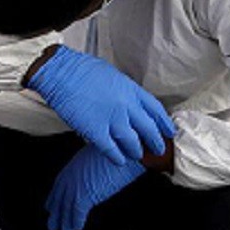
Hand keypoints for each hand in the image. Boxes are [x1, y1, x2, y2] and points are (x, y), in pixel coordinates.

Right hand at [28, 46, 175, 163]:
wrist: (61, 73)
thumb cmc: (81, 69)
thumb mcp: (112, 74)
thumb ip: (124, 90)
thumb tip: (127, 100)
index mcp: (131, 89)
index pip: (155, 109)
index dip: (163, 122)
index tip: (168, 131)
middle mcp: (126, 105)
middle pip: (148, 129)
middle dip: (155, 142)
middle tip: (158, 150)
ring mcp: (112, 119)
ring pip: (132, 142)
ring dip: (136, 151)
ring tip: (136, 155)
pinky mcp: (96, 131)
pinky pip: (111, 149)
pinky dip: (117, 157)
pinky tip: (119, 160)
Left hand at [46, 145, 144, 229]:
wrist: (125, 152)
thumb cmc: (116, 151)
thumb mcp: (96, 156)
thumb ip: (89, 167)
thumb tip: (92, 174)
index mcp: (73, 165)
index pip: (59, 185)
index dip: (55, 197)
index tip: (50, 206)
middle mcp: (71, 175)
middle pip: (60, 198)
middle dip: (56, 212)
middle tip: (52, 224)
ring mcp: (77, 185)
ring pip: (67, 207)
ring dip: (65, 221)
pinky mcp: (86, 194)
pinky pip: (78, 211)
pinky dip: (76, 221)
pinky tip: (76, 228)